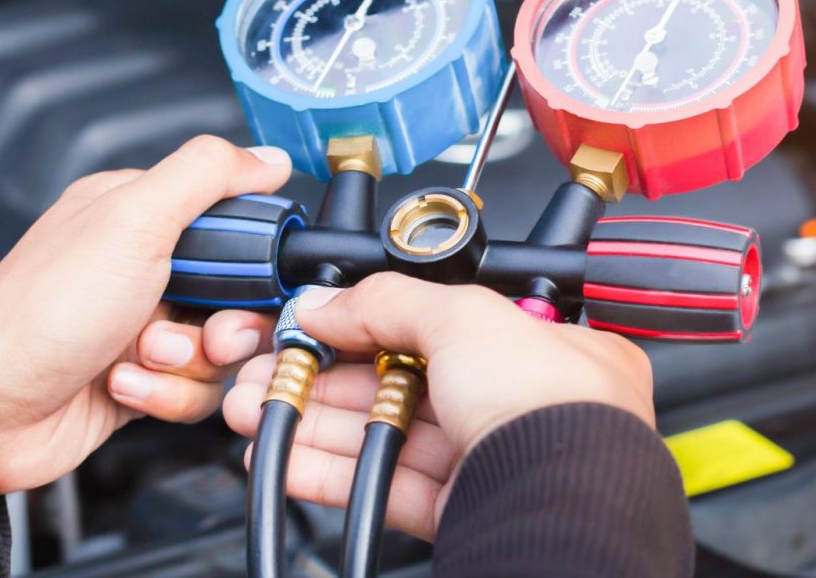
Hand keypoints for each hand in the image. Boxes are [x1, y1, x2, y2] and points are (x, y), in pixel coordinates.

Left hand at [0, 136, 290, 492]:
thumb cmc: (44, 312)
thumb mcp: (133, 221)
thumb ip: (207, 175)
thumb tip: (267, 157)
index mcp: (141, 215)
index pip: (236, 224)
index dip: (254, 259)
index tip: (247, 279)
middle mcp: (145, 268)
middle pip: (240, 296)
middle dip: (226, 324)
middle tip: (203, 332)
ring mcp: (144, 326)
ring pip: (222, 351)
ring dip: (188, 363)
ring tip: (140, 357)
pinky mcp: (143, 379)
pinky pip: (195, 392)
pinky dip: (165, 395)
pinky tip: (122, 383)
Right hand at [221, 273, 654, 539]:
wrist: (559, 506)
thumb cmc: (552, 408)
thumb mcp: (465, 317)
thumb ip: (388, 302)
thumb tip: (327, 301)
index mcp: (548, 348)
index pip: (446, 325)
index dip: (374, 321)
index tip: (318, 323)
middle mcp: (526, 405)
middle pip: (407, 382)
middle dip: (326, 375)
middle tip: (271, 369)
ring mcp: (494, 462)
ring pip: (390, 436)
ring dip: (317, 422)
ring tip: (256, 409)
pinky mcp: (463, 513)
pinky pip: (386, 488)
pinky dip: (331, 473)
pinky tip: (287, 459)